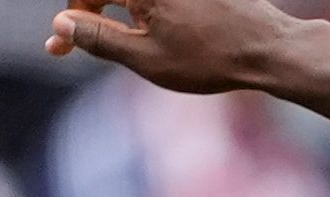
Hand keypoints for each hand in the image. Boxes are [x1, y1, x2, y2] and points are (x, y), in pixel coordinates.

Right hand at [44, 0, 303, 93]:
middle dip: (88, 14)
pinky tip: (152, 36)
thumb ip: (99, 38)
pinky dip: (141, 10)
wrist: (271, 49)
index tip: (58, 48)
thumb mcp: (146, 57)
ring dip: (112, 12)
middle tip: (77, 46)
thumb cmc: (210, 57)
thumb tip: (63, 23)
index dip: (70, 19)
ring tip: (122, 45)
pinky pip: (154, 0)